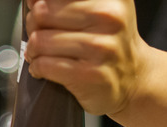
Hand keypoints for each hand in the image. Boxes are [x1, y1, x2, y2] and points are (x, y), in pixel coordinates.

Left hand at [24, 0, 149, 115]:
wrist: (134, 79)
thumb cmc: (108, 43)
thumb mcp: (100, 10)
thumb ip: (67, 3)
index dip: (40, 2)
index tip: (41, 10)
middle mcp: (109, 17)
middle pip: (42, 12)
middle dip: (33, 25)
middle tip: (39, 34)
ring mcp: (101, 47)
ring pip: (40, 40)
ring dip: (33, 50)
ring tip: (38, 54)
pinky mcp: (90, 74)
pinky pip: (45, 64)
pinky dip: (37, 67)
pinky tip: (42, 69)